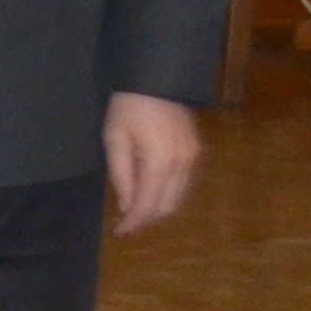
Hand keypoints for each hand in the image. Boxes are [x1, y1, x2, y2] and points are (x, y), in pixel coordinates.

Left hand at [102, 92, 200, 235]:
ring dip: (158, 208)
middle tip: (126, 223)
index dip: (134, 223)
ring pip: (178, 197)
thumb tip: (128, 206)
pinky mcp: (196, 151)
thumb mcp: (114, 139)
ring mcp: (193, 158)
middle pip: (167, 206)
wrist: (157, 78)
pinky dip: (168, 193)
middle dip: (146, 219)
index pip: (148, 205)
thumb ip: (121, 175)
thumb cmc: (128, 107)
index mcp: (159, 163)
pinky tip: (151, 191)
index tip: (120, 233)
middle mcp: (182, 164)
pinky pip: (184, 183)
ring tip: (136, 210)